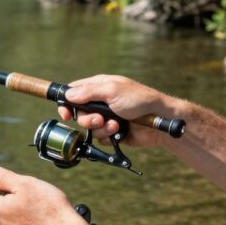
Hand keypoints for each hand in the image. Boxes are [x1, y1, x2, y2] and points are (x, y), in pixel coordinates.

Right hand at [59, 74, 179, 147]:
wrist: (159, 121)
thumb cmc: (139, 100)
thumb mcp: (112, 91)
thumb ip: (88, 92)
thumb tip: (68, 95)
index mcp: (99, 86)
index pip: (74, 92)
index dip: (67, 103)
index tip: (66, 114)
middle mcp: (101, 102)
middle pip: (79, 113)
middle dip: (87, 119)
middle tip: (99, 119)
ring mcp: (107, 117)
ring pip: (89, 128)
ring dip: (100, 128)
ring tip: (115, 125)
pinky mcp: (113, 132)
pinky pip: (99, 138)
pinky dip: (108, 136)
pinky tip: (120, 131)